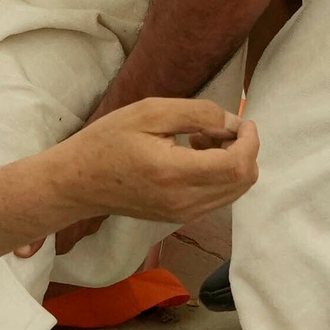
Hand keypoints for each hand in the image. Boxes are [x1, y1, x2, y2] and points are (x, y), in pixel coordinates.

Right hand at [36, 99, 257, 245]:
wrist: (78, 183)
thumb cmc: (108, 141)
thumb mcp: (150, 112)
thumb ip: (198, 114)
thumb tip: (233, 124)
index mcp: (176, 174)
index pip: (238, 165)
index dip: (250, 140)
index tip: (241, 120)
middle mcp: (185, 202)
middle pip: (244, 181)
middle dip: (244, 149)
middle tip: (216, 128)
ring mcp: (184, 215)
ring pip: (235, 191)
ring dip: (232, 161)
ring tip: (202, 139)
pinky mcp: (181, 218)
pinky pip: (219, 197)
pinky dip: (220, 174)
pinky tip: (196, 156)